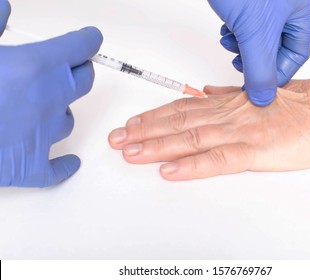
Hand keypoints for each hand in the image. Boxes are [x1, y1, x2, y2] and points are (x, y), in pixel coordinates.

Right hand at [0, 2, 102, 186]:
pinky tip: (70, 163)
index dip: (87, 41)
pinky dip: (64, 165)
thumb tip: (4, 7)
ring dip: (61, 110)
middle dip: (80, 71)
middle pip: (83, 81)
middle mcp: (48, 99)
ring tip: (46, 106)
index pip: (79, 48)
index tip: (90, 38)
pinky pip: (56, 169)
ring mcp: (43, 134)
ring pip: (68, 119)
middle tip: (72, 67)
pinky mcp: (30, 166)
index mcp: (35, 66)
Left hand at [108, 81, 309, 180]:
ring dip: (156, 146)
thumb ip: (226, 94)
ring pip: (189, 140)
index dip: (153, 116)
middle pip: (176, 123)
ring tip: (130, 152)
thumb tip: (205, 90)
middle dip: (143, 132)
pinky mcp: (253, 151)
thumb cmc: (294, 103)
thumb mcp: (254, 94)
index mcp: (225, 103)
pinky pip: (216, 159)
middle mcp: (225, 116)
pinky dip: (191, 165)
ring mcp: (238, 133)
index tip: (131, 123)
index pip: (180, 108)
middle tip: (117, 139)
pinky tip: (169, 171)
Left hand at [208, 0, 309, 105]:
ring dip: (240, 47)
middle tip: (241, 64)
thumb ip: (259, 70)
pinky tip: (225, 30)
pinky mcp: (245, 3)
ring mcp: (265, 5)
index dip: (276, 76)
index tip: (257, 89)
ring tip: (230, 41)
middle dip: (254, 60)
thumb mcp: (255, 32)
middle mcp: (286, 9)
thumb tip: (263, 98)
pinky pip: (243, 27)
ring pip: (256, 41)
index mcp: (301, 13)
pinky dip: (233, 34)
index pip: (296, 57)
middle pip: (275, 50)